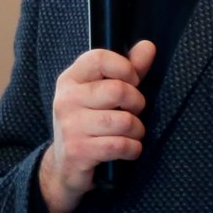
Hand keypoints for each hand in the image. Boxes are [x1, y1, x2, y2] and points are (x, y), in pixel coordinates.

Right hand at [36, 40, 153, 212]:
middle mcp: (66, 99)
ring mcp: (69, 126)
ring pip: (124, 121)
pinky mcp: (78, 151)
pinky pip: (120, 145)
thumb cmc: (89, 124)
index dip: (125, 68)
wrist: (64, 166)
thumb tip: (148, 46)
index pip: (100, 58)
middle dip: (137, 104)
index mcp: (70, 79)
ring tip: (131, 134)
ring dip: (137, 131)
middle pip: (118, 90)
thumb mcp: (103, 94)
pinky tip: (127, 150)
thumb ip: (127, 70)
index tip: (132, 82)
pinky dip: (132, 149)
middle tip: (133, 113)